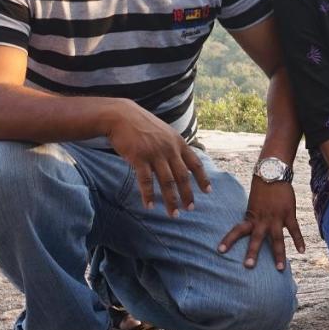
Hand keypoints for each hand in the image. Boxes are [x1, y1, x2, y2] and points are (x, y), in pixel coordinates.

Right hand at [106, 101, 210, 215]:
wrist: (120, 116)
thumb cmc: (142, 126)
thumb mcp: (164, 133)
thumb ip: (173, 147)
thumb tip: (182, 162)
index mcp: (178, 143)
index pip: (195, 163)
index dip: (203, 178)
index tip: (208, 191)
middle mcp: (169, 149)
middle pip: (183, 176)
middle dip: (188, 194)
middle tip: (190, 208)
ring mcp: (155, 153)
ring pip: (167, 182)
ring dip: (171, 200)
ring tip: (174, 213)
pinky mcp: (139, 158)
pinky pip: (146, 181)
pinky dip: (148, 195)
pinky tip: (149, 206)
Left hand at [218, 176, 304, 269]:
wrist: (272, 173)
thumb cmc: (262, 189)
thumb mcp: (253, 203)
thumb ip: (253, 216)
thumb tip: (250, 228)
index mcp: (251, 216)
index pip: (237, 230)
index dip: (228, 240)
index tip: (220, 251)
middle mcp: (262, 219)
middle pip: (256, 238)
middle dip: (252, 252)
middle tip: (248, 266)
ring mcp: (276, 217)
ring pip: (277, 239)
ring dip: (278, 254)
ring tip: (280, 268)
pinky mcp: (288, 214)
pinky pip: (294, 230)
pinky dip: (299, 241)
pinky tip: (302, 251)